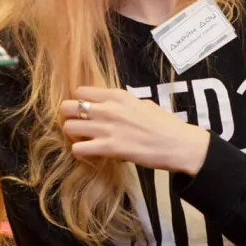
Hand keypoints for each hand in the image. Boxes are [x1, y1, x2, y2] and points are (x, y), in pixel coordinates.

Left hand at [59, 86, 210, 174]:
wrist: (178, 144)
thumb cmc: (165, 125)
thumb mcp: (143, 104)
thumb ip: (123, 104)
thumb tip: (113, 107)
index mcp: (118, 96)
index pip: (81, 91)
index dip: (78, 102)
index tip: (84, 112)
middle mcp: (108, 108)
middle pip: (67, 107)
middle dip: (68, 117)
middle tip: (78, 126)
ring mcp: (106, 128)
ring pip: (68, 127)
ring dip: (73, 136)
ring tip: (84, 141)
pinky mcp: (108, 148)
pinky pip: (78, 149)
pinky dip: (80, 152)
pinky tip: (90, 154)